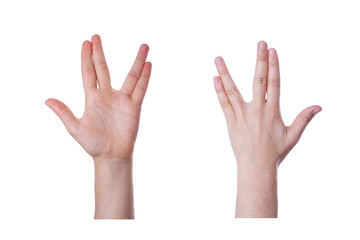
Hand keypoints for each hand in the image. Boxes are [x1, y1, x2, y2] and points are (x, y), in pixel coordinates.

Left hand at [46, 35, 150, 218]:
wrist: (111, 156)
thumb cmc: (93, 144)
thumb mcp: (75, 128)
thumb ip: (64, 113)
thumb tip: (47, 100)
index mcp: (92, 98)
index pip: (89, 72)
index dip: (87, 58)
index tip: (86, 42)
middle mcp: (107, 95)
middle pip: (104, 69)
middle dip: (99, 53)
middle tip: (96, 36)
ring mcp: (122, 100)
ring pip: (130, 76)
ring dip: (136, 61)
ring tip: (143, 46)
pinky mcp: (134, 107)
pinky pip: (140, 89)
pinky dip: (144, 78)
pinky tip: (148, 65)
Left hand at [213, 41, 320, 216]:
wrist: (256, 167)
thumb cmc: (275, 152)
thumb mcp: (293, 135)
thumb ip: (304, 119)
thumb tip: (318, 106)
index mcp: (272, 111)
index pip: (274, 83)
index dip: (274, 66)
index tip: (273, 50)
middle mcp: (256, 110)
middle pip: (258, 80)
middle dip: (260, 60)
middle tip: (260, 43)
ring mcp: (242, 115)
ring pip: (233, 90)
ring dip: (225, 73)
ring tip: (218, 58)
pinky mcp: (230, 122)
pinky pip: (223, 104)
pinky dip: (219, 91)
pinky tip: (214, 78)